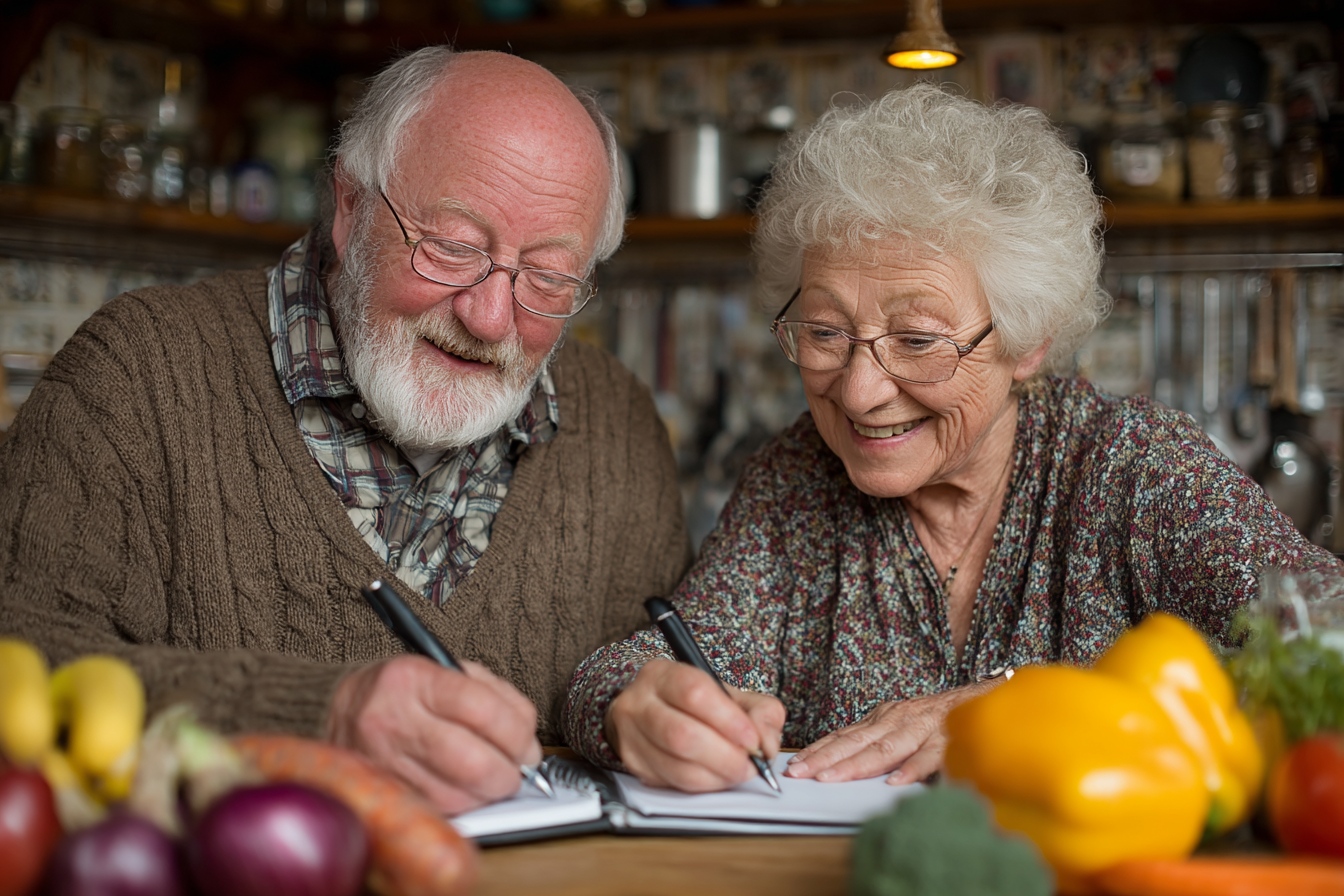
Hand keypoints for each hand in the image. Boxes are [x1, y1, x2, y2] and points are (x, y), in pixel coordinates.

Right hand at [326, 655, 542, 814]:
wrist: (336, 709)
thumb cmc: (400, 689)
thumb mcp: (443, 668)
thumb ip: (492, 693)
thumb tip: (527, 735)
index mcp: (413, 680)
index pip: (481, 709)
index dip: (517, 732)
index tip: (528, 744)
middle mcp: (394, 721)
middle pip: (472, 761)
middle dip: (509, 771)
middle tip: (517, 767)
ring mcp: (384, 762)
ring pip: (458, 795)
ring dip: (489, 793)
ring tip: (492, 777)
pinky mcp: (383, 794)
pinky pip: (438, 810)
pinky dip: (464, 804)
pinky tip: (466, 788)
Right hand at [605, 659, 784, 792]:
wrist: (653, 714)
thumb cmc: (696, 705)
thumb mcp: (732, 695)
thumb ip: (760, 713)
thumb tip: (766, 745)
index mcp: (663, 675)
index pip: (694, 693)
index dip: (728, 721)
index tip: (752, 740)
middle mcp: (639, 702)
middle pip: (682, 735)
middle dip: (725, 757)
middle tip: (750, 765)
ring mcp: (631, 736)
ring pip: (677, 766)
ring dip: (717, 776)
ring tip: (737, 772)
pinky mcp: (633, 765)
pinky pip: (673, 783)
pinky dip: (704, 786)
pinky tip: (716, 777)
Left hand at [785, 680, 999, 785]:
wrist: (984, 700)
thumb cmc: (938, 721)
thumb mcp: (900, 726)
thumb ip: (876, 744)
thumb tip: (840, 767)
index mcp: (884, 718)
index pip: (844, 736)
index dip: (819, 750)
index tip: (795, 765)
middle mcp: (899, 719)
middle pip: (856, 742)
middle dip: (825, 759)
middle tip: (801, 774)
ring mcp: (923, 728)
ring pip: (885, 749)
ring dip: (857, 765)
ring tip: (832, 778)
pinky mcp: (950, 740)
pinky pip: (930, 757)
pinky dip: (913, 769)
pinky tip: (896, 782)